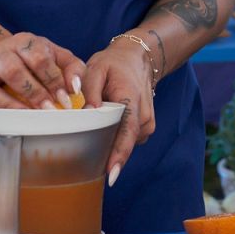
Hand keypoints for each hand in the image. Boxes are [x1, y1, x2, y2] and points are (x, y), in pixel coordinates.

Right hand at [0, 32, 85, 111]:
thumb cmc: (32, 62)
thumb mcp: (55, 57)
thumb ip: (72, 68)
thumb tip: (76, 88)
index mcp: (24, 42)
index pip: (39, 58)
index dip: (54, 80)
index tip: (65, 99)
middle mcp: (1, 52)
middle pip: (14, 70)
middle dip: (35, 93)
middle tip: (50, 109)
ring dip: (15, 104)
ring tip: (33, 117)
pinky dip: (0, 111)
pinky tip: (15, 120)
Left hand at [83, 35, 157, 183]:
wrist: (138, 58)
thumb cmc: (114, 64)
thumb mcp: (97, 68)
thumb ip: (91, 90)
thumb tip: (88, 112)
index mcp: (131, 99)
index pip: (127, 132)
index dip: (119, 155)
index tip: (111, 175)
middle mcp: (144, 115)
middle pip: (125, 144)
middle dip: (108, 157)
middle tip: (87, 166)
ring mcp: (147, 122)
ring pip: (126, 144)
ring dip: (111, 145)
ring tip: (94, 136)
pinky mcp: (145, 127)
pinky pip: (128, 140)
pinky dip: (117, 139)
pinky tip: (106, 130)